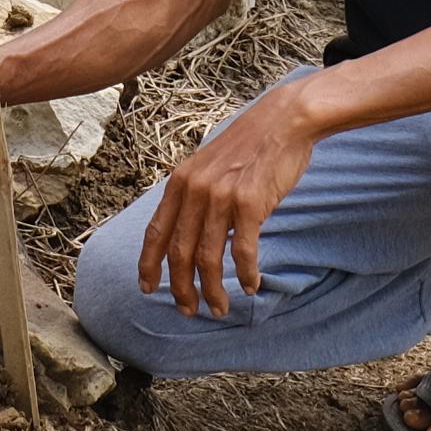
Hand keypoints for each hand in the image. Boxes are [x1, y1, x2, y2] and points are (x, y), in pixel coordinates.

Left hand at [136, 75, 324, 316]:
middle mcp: (195, 190)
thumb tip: (189, 231)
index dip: (149, 264)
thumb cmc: (250, 145)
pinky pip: (243, 251)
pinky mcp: (249, 203)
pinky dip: (245, 274)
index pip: (156, 232)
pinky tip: (251, 286)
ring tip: (219, 309)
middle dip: (181, 288)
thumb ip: (196, 194)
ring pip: (208, 258)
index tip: (147, 289)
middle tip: (189, 310)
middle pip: (179, 252)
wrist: (283, 120)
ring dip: (212, 290)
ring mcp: (221, 196)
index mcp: (180, 182)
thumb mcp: (209, 165)